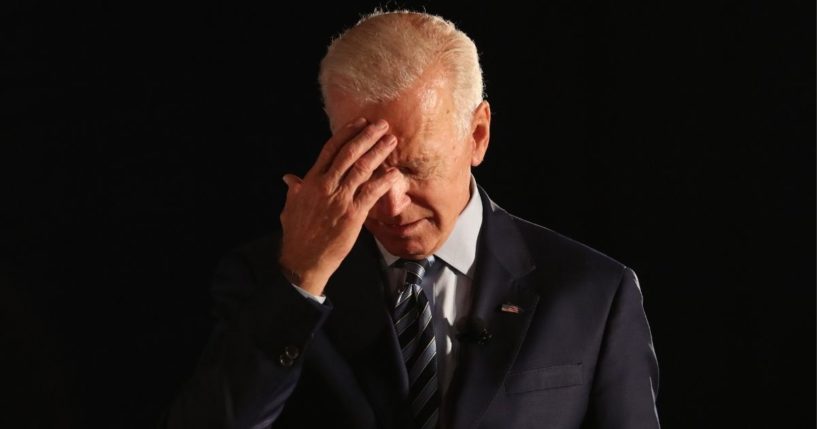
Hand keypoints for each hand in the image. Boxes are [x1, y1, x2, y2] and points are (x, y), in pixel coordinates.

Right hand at [278, 118, 398, 295]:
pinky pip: (372, 193)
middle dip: (367, 136)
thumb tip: (289, 178)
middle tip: (382, 125)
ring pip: (362, 168)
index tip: (359, 123)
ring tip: (391, 141)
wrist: (303, 260)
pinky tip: (394, 173)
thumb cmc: (297, 235)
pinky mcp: (353, 214)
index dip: (346, 133)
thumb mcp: (290, 207)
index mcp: (310, 181)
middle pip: (349, 154)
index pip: (330, 150)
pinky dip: (384, 181)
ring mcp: (340, 199)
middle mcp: (325, 186)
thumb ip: (294, 190)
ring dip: (379, 152)